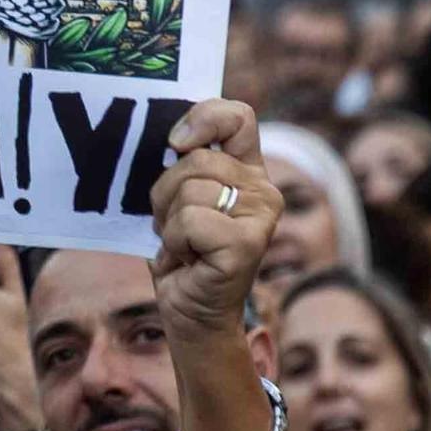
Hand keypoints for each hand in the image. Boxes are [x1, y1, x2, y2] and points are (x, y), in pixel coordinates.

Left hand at [149, 100, 282, 343]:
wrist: (191, 312)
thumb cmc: (183, 254)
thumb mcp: (178, 200)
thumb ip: (183, 165)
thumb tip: (171, 139)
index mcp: (248, 171)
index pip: (237, 117)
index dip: (203, 118)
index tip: (176, 142)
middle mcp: (264, 190)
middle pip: (197, 159)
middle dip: (167, 193)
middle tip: (175, 225)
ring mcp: (261, 216)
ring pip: (190, 189)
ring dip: (169, 221)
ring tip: (182, 244)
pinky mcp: (247, 242)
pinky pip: (189, 220)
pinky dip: (174, 241)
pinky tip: (188, 259)